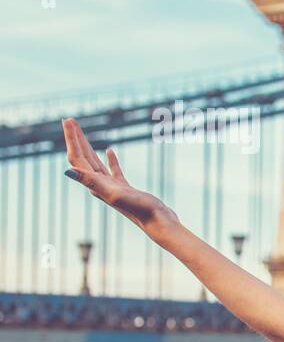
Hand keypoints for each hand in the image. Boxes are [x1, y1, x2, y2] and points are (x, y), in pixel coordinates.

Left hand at [62, 118, 178, 237]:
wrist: (158, 221)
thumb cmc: (139, 209)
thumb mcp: (114, 193)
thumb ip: (91, 182)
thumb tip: (67, 172)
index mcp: (94, 184)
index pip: (77, 157)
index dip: (71, 139)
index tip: (68, 121)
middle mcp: (98, 185)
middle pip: (82, 158)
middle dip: (75, 139)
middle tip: (70, 120)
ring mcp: (111, 186)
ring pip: (95, 162)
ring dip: (87, 147)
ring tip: (82, 133)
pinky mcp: (124, 188)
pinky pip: (113, 170)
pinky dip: (109, 159)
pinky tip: (109, 150)